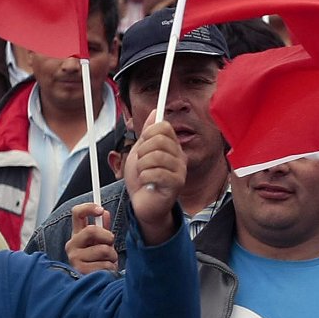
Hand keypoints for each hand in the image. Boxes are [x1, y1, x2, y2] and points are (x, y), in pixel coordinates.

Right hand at [65, 202, 117, 273]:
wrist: (95, 282)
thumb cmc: (99, 260)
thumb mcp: (102, 242)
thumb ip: (103, 228)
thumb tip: (105, 213)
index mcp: (78, 234)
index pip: (77, 213)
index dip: (89, 208)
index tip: (101, 210)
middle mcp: (72, 244)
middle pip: (91, 230)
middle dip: (108, 237)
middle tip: (111, 243)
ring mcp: (74, 257)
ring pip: (102, 250)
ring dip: (112, 256)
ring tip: (108, 261)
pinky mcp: (80, 270)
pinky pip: (104, 265)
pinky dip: (110, 268)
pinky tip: (105, 271)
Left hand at [124, 111, 185, 244]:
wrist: (144, 206)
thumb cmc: (142, 181)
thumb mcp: (139, 152)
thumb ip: (147, 132)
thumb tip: (154, 111)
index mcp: (172, 146)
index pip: (164, 126)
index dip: (148, 133)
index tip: (143, 145)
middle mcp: (179, 156)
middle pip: (159, 139)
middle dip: (142, 151)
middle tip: (140, 164)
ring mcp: (179, 170)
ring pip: (155, 156)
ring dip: (141, 166)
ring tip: (143, 174)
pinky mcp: (176, 184)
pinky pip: (156, 172)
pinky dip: (144, 178)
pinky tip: (147, 183)